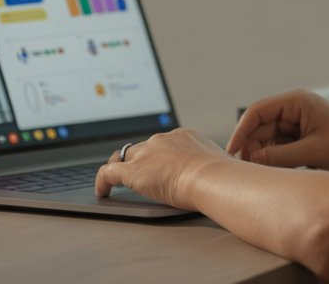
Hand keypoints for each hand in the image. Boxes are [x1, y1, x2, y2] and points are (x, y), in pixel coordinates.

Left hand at [94, 128, 230, 209]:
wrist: (213, 178)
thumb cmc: (223, 175)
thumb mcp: (222, 164)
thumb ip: (216, 166)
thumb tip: (226, 172)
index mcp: (183, 136)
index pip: (163, 143)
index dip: (158, 155)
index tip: (158, 165)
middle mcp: (162, 140)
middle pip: (142, 148)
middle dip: (138, 160)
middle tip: (136, 174)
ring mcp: (147, 154)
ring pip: (124, 157)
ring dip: (120, 168)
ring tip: (113, 181)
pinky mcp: (133, 171)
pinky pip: (108, 173)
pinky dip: (102, 182)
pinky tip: (102, 192)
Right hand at [226, 89, 328, 171]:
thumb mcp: (315, 152)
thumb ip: (281, 156)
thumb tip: (252, 160)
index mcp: (297, 102)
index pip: (257, 112)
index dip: (241, 132)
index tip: (232, 152)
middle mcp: (294, 109)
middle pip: (260, 127)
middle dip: (253, 148)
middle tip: (252, 172)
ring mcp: (298, 123)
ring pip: (268, 140)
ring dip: (265, 156)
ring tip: (272, 174)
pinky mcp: (301, 137)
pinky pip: (279, 147)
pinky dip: (276, 160)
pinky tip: (282, 173)